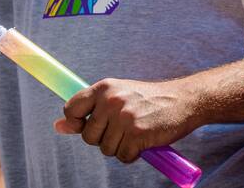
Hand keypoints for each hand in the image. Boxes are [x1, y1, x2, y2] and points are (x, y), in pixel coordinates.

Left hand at [54, 77, 197, 163]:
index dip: (77, 122)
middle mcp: (112, 100)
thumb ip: (89, 111)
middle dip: (104, 138)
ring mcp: (124, 117)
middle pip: (88, 136)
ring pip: (106, 149)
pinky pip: (123, 156)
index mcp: (105, 87)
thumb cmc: (148, 100)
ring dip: (120, 147)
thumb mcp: (118, 97)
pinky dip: (133, 154)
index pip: (71, 109)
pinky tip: (145, 141)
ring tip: (137, 132)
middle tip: (124, 128)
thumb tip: (58, 126)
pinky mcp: (137, 133)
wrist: (185, 100)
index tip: (92, 124)